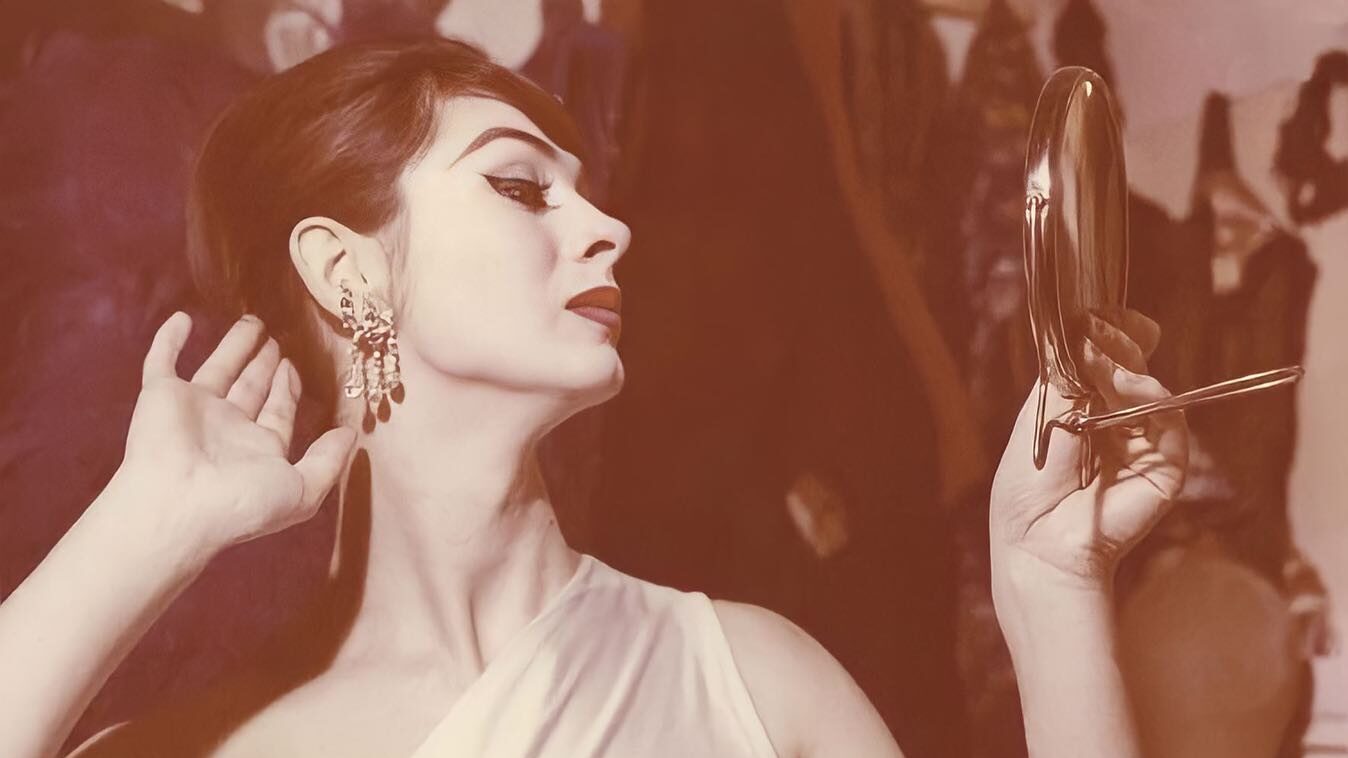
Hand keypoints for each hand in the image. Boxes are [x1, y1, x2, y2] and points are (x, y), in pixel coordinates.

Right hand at [116, 312, 354, 554]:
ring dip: (234, 346)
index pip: (278, 411)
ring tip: (252, 321)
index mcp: (258, 448)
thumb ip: (329, 461)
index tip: (293, 366)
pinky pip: (162, 360)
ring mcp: (193, 409)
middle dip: (264, 364)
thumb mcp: (302, 489)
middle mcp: (227, 428)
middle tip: (275, 339)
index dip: (287, 388)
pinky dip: (169, 340)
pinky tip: (182, 318)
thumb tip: (352, 434)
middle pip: (250, 387)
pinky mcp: (160, 395)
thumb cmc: (242, 502)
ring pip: (218, 368)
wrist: (177, 505)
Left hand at [990, 310, 1188, 592]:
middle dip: (1118, 346)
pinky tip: (1132, 387)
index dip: (1110, 334)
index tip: (1105, 317)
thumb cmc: (1028, 483)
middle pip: (1130, 366)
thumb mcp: (1043, 416)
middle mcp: (1114, 420)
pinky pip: (1169, 422)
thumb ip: (1070, 376)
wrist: (1038, 538)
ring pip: (1150, 389)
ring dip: (1130, 369)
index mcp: (1081, 406)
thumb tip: (1094, 333)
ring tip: (1110, 366)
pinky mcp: (1164, 467)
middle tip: (1105, 335)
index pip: (1106, 359)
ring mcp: (1142, 442)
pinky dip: (1152, 398)